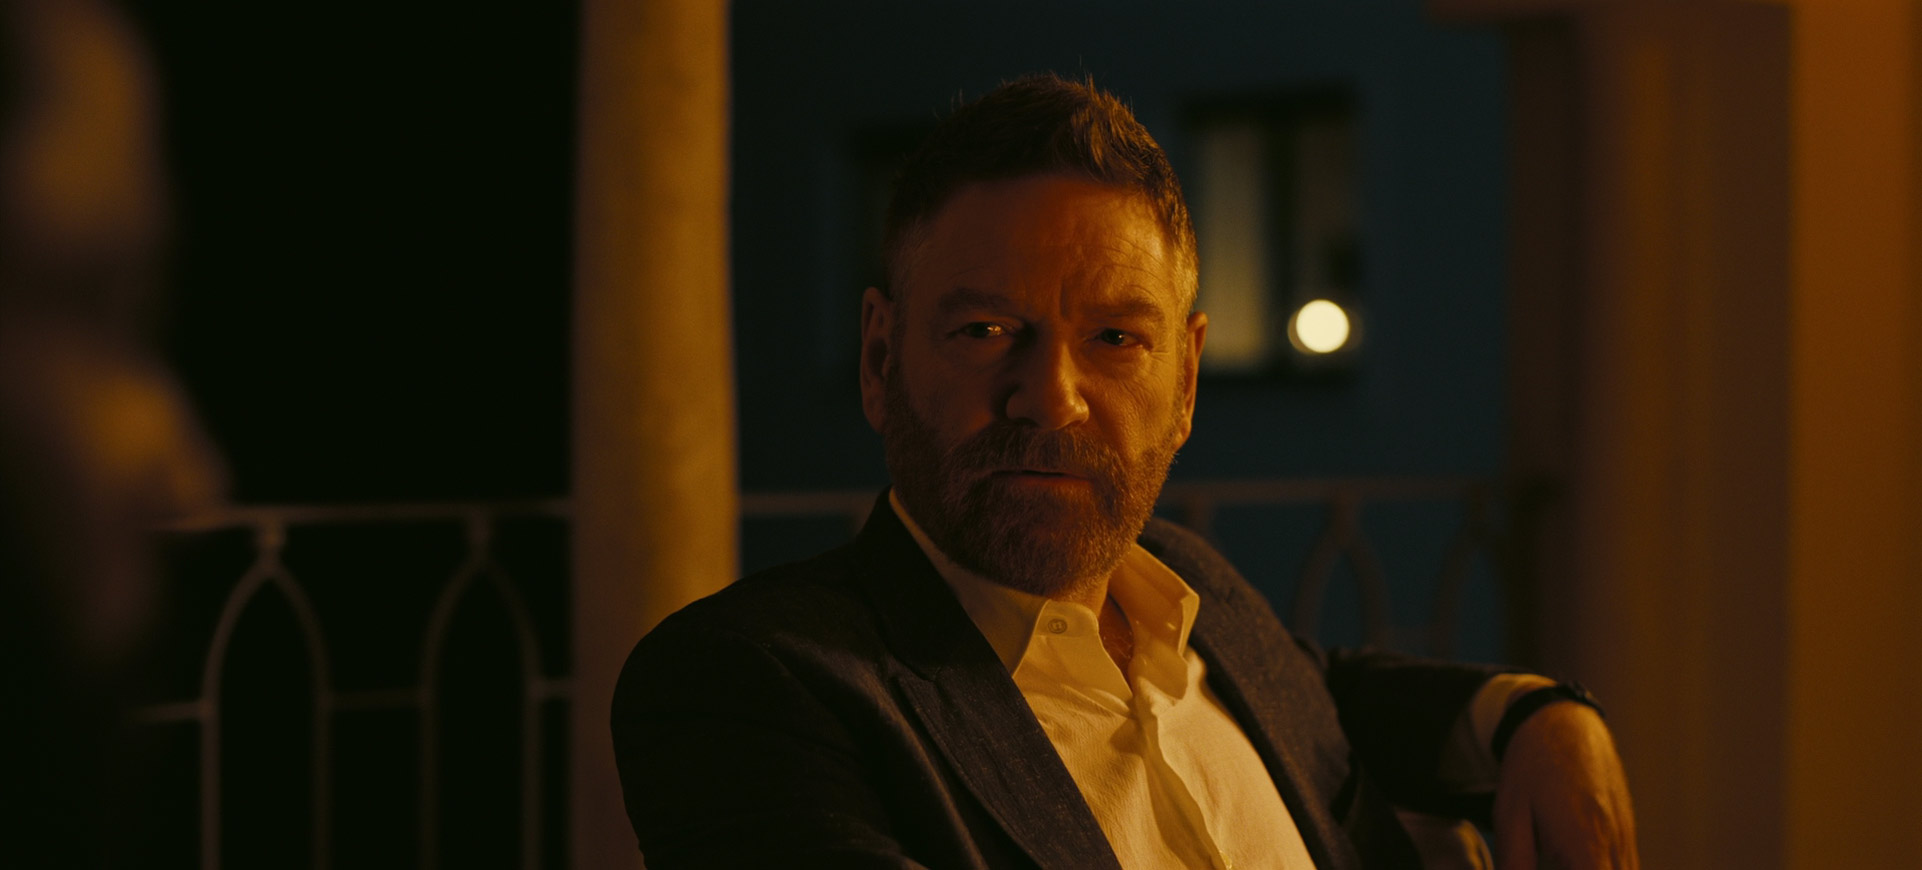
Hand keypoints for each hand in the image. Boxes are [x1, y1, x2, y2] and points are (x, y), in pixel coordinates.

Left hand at [1491, 702, 1638, 868]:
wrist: (1562, 722)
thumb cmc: (1531, 766)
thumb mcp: (1510, 812)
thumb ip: (1514, 861)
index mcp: (1585, 841)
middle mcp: (1615, 844)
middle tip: (1550, 861)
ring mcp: (1626, 839)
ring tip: (1555, 855)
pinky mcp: (1627, 834)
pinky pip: (1625, 868)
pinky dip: (1604, 869)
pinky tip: (1568, 857)